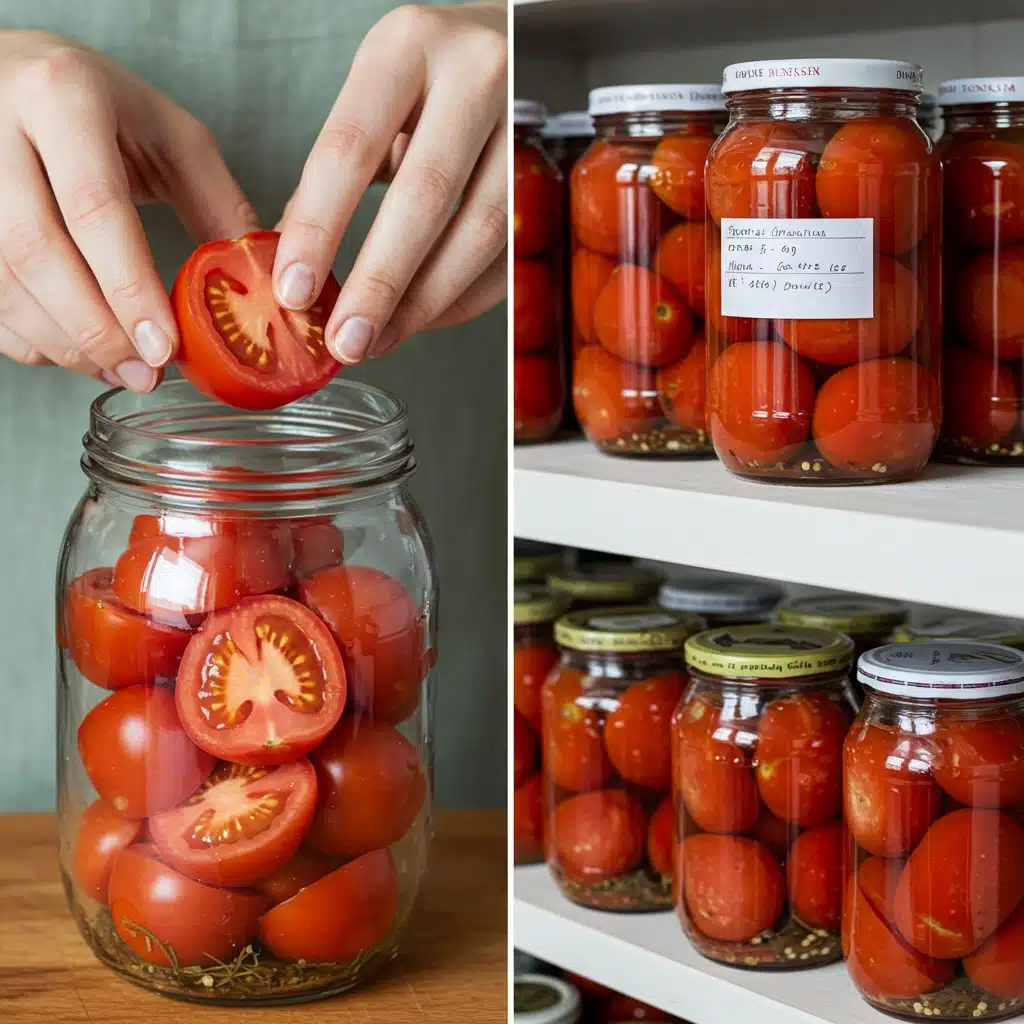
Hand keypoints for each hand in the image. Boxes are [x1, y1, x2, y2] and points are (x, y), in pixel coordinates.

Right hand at [0, 32, 258, 389]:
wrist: (12, 74)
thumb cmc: (100, 105)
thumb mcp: (172, 135)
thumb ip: (218, 206)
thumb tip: (264, 285)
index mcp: (64, 99)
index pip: (95, 208)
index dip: (128, 288)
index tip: (164, 347)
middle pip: (36, 251)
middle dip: (96, 329)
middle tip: (146, 374)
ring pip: (1, 280)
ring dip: (64, 342)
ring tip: (122, 371)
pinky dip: (30, 338)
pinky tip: (79, 353)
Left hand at [273, 3, 506, 363]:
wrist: (515, 38)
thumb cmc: (434, 70)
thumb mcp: (375, 88)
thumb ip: (339, 164)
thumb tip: (299, 259)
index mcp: (408, 46)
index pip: (351, 146)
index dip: (320, 227)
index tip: (295, 287)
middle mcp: (476, 75)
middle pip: (424, 198)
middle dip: (380, 282)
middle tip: (347, 338)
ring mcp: (524, 124)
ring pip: (478, 233)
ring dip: (425, 302)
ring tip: (380, 338)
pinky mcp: (551, 173)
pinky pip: (508, 253)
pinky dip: (463, 299)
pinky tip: (424, 319)